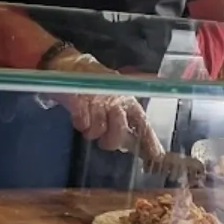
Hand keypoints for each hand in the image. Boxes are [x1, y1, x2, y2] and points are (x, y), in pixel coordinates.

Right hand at [44, 50, 164, 158]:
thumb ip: (124, 120)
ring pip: (98, 131)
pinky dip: (79, 123)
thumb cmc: (92, 85)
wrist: (67, 65)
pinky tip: (79, 117)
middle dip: (110, 141)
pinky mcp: (79, 100)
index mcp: (128, 101)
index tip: (155, 158)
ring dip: (91, 131)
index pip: (143, 124)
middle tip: (103, 139)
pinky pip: (82, 123)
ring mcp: (98, 100)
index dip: (149, 142)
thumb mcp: (113, 98)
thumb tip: (134, 145)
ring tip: (88, 122)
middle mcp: (116, 100)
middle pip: (119, 133)